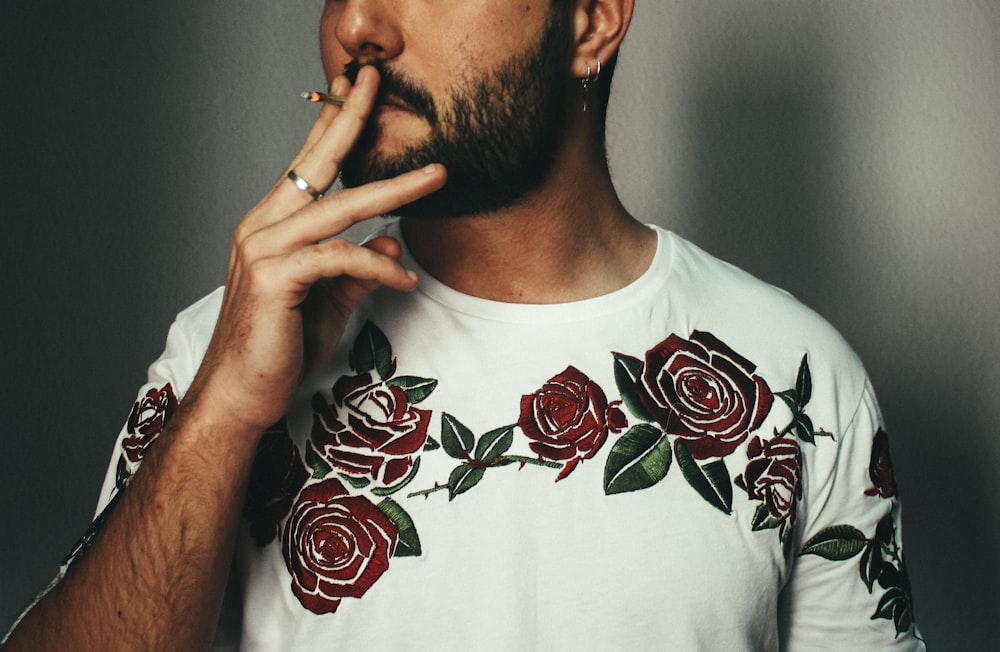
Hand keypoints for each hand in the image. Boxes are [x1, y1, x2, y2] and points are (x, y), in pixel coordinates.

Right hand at [188, 66, 446, 434]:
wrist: (241, 396)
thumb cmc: (280, 348)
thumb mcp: (330, 302)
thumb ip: (358, 271)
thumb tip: (393, 246)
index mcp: (272, 226)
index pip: (306, 164)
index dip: (332, 125)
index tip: (356, 90)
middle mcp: (263, 227)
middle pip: (315, 163)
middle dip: (350, 118)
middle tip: (376, 79)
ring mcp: (264, 250)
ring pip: (338, 206)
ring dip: (393, 189)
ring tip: (437, 176)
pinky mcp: (274, 278)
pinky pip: (340, 258)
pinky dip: (378, 266)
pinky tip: (406, 282)